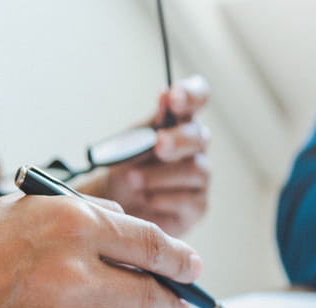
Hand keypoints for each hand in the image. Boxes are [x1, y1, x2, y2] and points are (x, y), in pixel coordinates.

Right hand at [0, 193, 202, 307]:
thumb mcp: (31, 206)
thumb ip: (89, 214)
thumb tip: (139, 236)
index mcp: (72, 225)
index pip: (154, 245)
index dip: (183, 260)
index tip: (192, 267)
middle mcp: (75, 274)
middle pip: (157, 294)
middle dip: (177, 300)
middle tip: (180, 301)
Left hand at [81, 75, 211, 236]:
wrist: (115, 203)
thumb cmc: (127, 165)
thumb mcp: (132, 141)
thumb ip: (151, 123)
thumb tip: (165, 95)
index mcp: (180, 120)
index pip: (199, 97)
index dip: (192, 95)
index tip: (174, 97)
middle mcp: (195, 146)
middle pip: (199, 136)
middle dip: (177, 141)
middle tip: (158, 145)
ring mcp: (200, 176)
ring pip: (195, 170)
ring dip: (160, 174)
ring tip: (132, 180)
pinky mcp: (198, 205)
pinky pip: (188, 200)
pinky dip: (162, 198)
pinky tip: (145, 197)